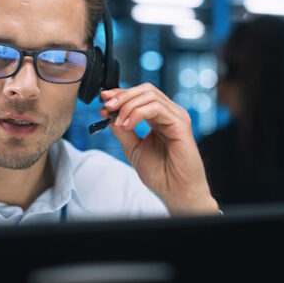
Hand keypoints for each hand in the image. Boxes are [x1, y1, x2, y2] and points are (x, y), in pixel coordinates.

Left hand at [99, 84, 217, 214]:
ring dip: (128, 105)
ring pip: (149, 95)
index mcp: (159, 118)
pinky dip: (138, 112)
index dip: (120, 94)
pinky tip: (128, 124)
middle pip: (145, 90)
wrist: (175, 191)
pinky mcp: (180, 123)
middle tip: (107, 107)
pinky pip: (156, 108)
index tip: (103, 101)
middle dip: (122, 96)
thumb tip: (108, 114)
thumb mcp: (133, 148)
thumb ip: (122, 130)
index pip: (140, 95)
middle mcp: (169, 114)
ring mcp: (176, 116)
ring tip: (118, 121)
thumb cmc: (160, 174)